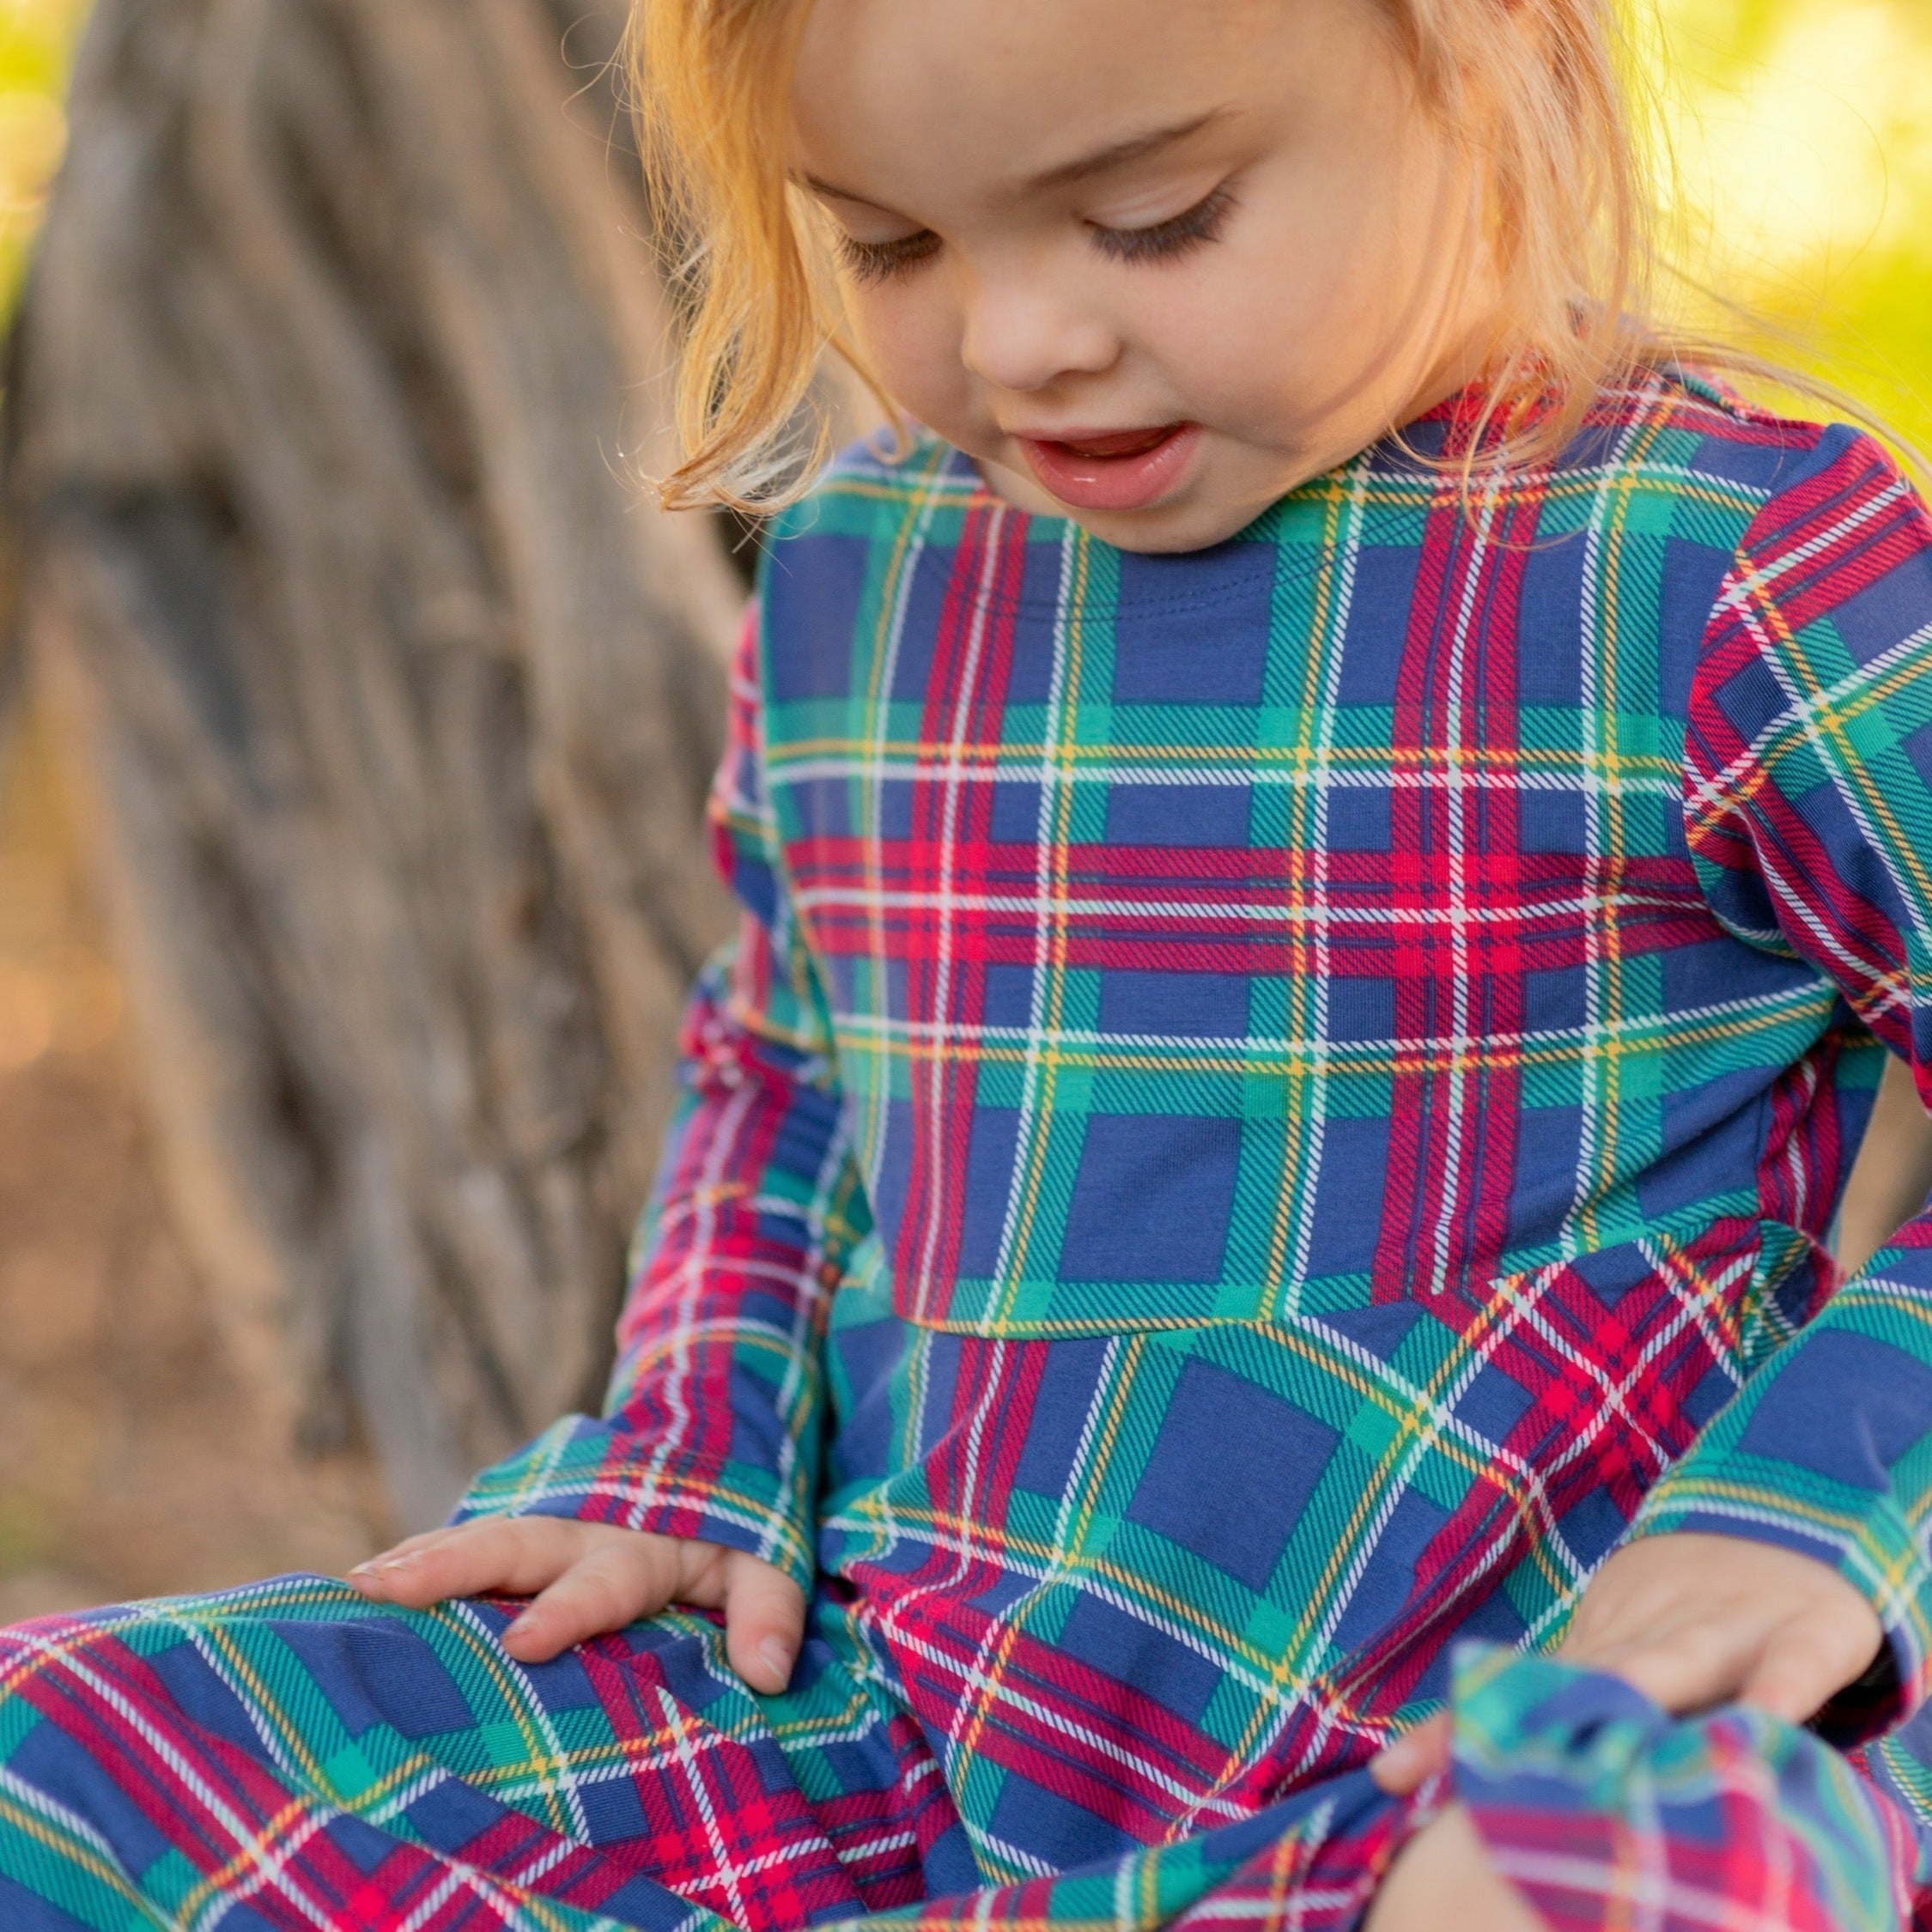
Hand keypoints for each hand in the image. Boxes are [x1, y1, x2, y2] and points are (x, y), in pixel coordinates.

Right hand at [347, 1518, 806, 1688]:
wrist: (708, 1435)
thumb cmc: (736, 1526)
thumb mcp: (770, 1560)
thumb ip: (769, 1610)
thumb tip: (770, 1674)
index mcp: (645, 1545)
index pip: (605, 1581)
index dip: (569, 1612)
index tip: (524, 1643)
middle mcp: (584, 1529)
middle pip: (515, 1546)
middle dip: (452, 1568)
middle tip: (386, 1590)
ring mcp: (545, 1525)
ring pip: (477, 1538)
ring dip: (418, 1559)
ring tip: (355, 1588)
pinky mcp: (520, 1530)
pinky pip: (463, 1541)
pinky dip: (413, 1559)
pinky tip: (355, 1591)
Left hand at [1372, 1533, 1884, 1795]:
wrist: (1787, 1524)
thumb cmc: (1686, 1619)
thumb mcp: (1620, 1653)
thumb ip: (1559, 1706)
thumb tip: (1468, 1770)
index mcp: (1601, 1650)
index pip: (1520, 1696)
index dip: (1459, 1731)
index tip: (1391, 1771)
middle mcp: (1651, 1639)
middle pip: (1584, 1682)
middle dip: (1533, 1720)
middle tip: (1477, 1766)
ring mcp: (1725, 1632)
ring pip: (1677, 1666)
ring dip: (1641, 1695)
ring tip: (1610, 1742)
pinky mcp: (1803, 1636)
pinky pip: (1793, 1667)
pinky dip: (1781, 1688)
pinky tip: (1768, 1720)